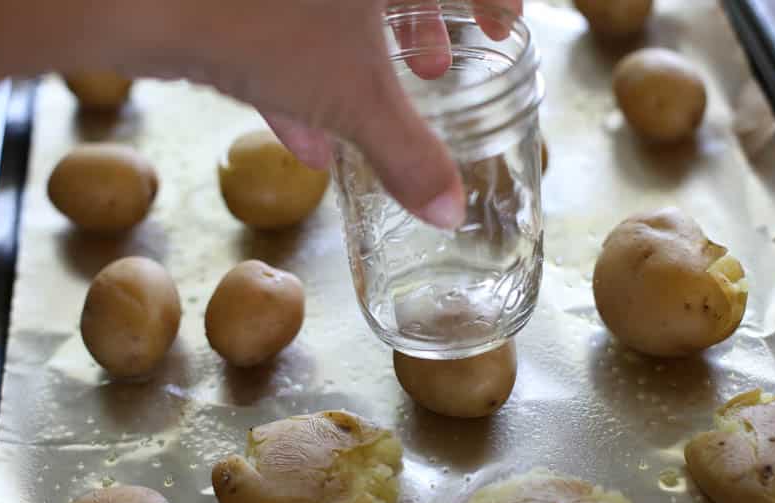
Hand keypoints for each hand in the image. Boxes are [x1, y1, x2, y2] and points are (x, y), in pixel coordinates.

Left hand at [120, 0, 522, 228]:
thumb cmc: (268, 24)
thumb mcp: (354, 97)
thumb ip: (409, 154)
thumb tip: (450, 211)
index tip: (506, 29)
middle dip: (419, 28)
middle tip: (436, 69)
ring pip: (338, 6)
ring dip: (362, 53)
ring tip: (377, 104)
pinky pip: (285, 26)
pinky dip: (300, 73)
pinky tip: (304, 139)